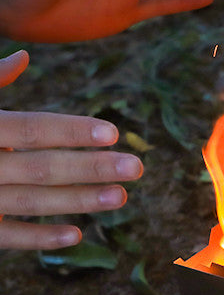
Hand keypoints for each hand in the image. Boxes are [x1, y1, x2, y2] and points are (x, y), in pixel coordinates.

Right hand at [0, 50, 142, 249]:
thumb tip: (23, 55)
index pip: (31, 128)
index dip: (71, 130)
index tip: (113, 132)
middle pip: (42, 167)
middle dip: (92, 168)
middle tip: (138, 167)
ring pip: (31, 202)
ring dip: (78, 201)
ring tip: (121, 197)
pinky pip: (4, 236)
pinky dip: (38, 238)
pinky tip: (76, 236)